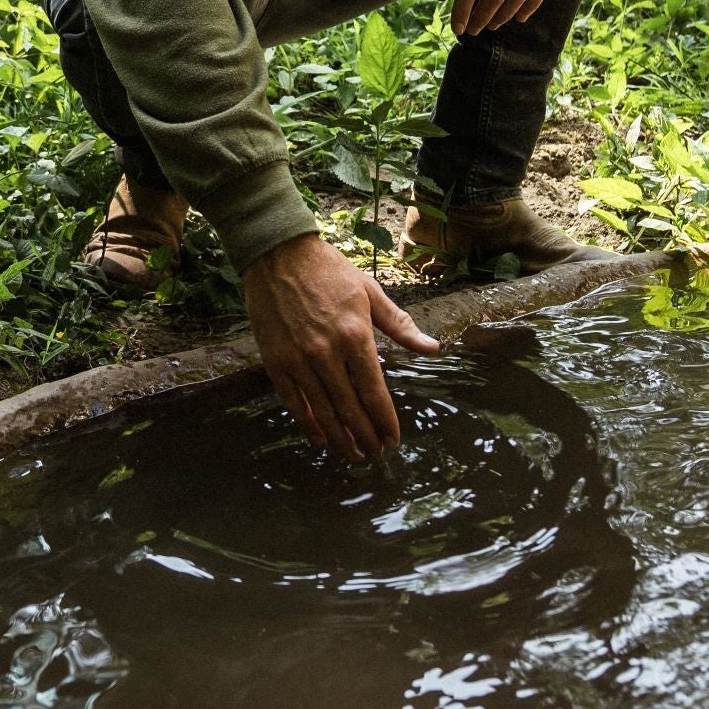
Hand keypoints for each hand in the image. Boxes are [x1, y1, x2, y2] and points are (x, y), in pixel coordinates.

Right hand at [241, 234, 439, 458]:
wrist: (278, 254)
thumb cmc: (329, 271)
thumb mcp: (370, 292)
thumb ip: (400, 326)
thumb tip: (433, 349)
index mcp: (354, 335)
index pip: (374, 391)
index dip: (385, 419)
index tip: (394, 438)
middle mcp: (326, 353)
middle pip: (350, 408)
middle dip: (366, 435)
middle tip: (376, 453)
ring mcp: (298, 359)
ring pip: (322, 411)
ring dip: (340, 438)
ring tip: (354, 453)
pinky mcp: (276, 361)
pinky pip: (293, 402)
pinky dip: (308, 424)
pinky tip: (320, 437)